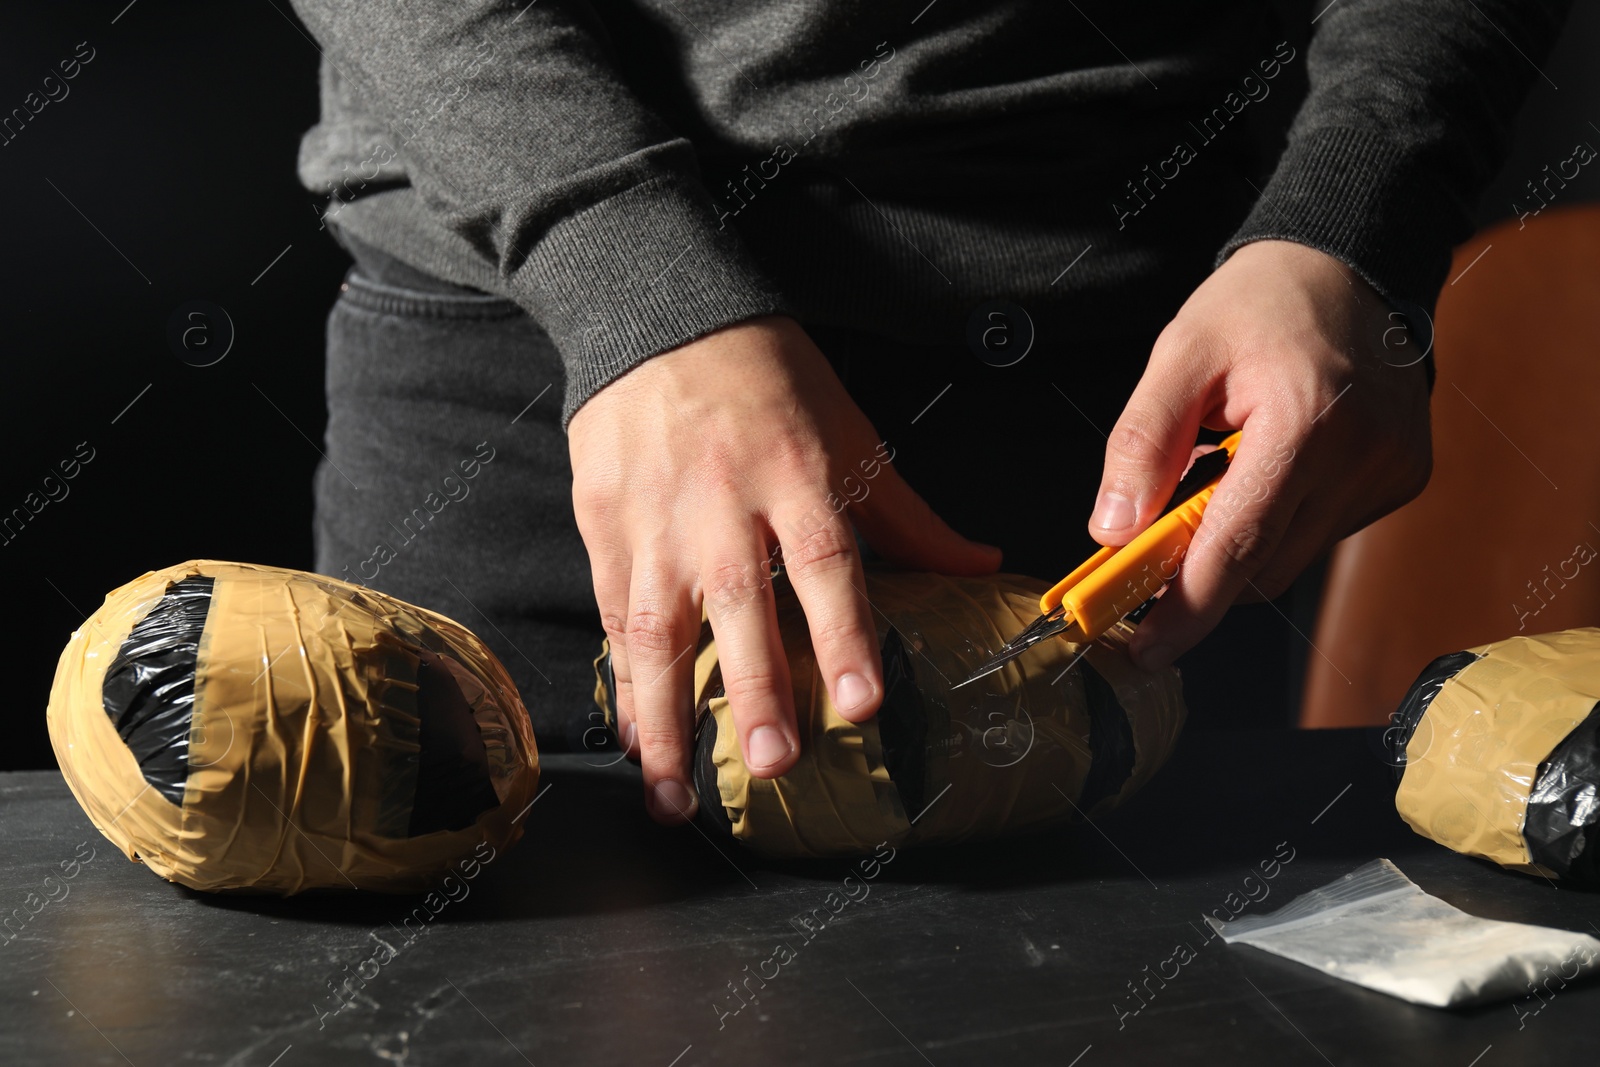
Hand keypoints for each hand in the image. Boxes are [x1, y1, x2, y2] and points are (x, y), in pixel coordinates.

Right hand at [568, 315, 1000, 822]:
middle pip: (739, 607)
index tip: (860, 703)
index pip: (825, 563)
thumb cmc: (766, 377)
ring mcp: (656, 522)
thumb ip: (908, 516)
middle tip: (772, 764)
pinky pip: (613, 617)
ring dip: (666, 717)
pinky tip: (635, 736)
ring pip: (657, 630)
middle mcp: (723, 508)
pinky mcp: (605, 527)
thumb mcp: (848, 431)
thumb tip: (981, 566)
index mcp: (796, 476)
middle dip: (755, 690)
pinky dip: (623, 681)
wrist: (658, 318)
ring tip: (672, 794)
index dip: (844, 634)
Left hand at [1088, 239, 1431, 669]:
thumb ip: (1142, 445)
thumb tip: (1113, 530)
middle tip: (1144, 567)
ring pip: (1291, 559)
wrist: (1350, 265)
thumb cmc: (1262, 303)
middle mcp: (1361, 456)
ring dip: (1238, 548)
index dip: (1184, 608)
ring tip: (1215, 481)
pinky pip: (1323, 533)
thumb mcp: (1179, 355)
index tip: (1143, 648)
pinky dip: (1279, 524)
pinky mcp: (1403, 479)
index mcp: (1305, 423)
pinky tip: (1267, 473)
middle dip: (1198, 581)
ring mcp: (1391, 472)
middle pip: (1263, 568)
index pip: (1235, 547)